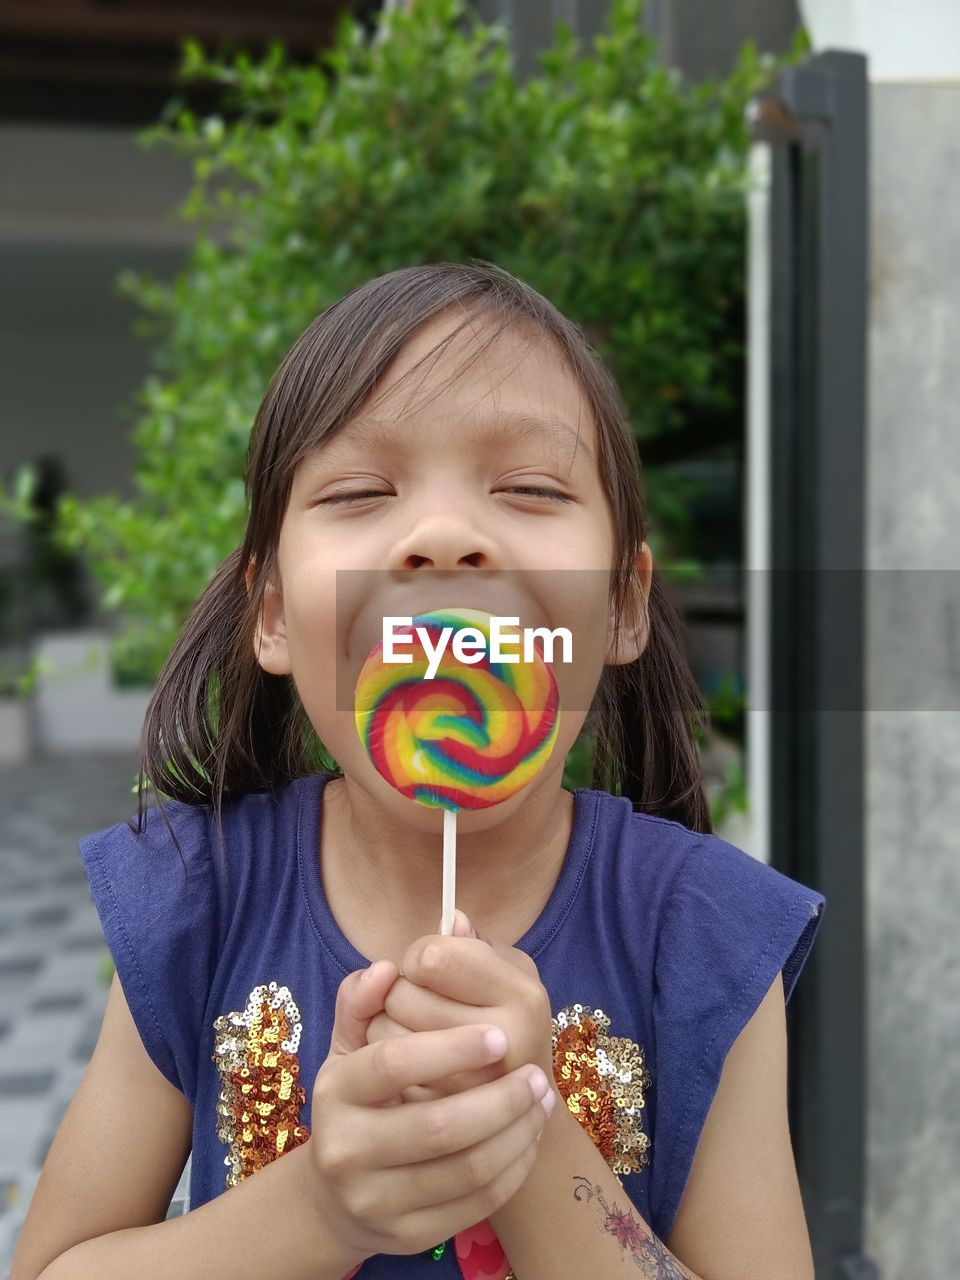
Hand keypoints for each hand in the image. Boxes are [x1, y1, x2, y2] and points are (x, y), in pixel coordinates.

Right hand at [306, 958, 553, 1260]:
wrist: (338, 1196)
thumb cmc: (358, 1101)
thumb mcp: (349, 1048)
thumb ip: (362, 1001)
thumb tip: (386, 969)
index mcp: (336, 1091)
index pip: (393, 1064)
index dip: (450, 1048)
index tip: (499, 1035)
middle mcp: (347, 1149)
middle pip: (439, 1126)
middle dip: (500, 1098)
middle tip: (538, 1075)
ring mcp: (375, 1200)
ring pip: (466, 1169)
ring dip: (517, 1133)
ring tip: (543, 1101)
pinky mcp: (407, 1236)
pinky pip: (476, 1204)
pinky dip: (513, 1170)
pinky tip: (529, 1138)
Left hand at [366, 910, 556, 1105]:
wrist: (515, 1112)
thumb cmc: (498, 1023)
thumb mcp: (493, 975)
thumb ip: (463, 946)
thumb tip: (453, 920)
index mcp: (523, 994)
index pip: (432, 956)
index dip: (418, 957)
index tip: (426, 968)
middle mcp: (507, 1041)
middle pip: (401, 995)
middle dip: (398, 994)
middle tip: (418, 1004)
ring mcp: (477, 1088)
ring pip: (384, 1036)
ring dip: (385, 1030)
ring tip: (414, 1035)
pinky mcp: (445, 1120)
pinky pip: (386, 1081)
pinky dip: (389, 1074)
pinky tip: (413, 1074)